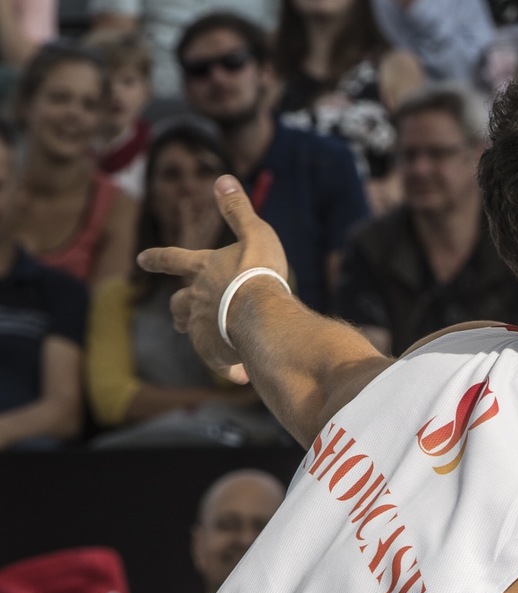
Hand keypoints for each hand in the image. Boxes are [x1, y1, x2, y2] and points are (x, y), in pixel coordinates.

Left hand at [137, 174, 291, 384]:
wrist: (260, 312)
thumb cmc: (259, 271)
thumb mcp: (253, 232)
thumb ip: (237, 209)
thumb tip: (222, 178)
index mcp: (203, 268)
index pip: (173, 259)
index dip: (158, 258)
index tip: (141, 259)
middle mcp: (196, 297)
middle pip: (178, 303)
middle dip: (178, 307)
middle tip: (175, 316)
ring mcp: (202, 325)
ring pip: (191, 331)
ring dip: (196, 334)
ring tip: (205, 343)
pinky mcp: (214, 351)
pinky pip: (219, 361)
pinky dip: (229, 367)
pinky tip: (241, 374)